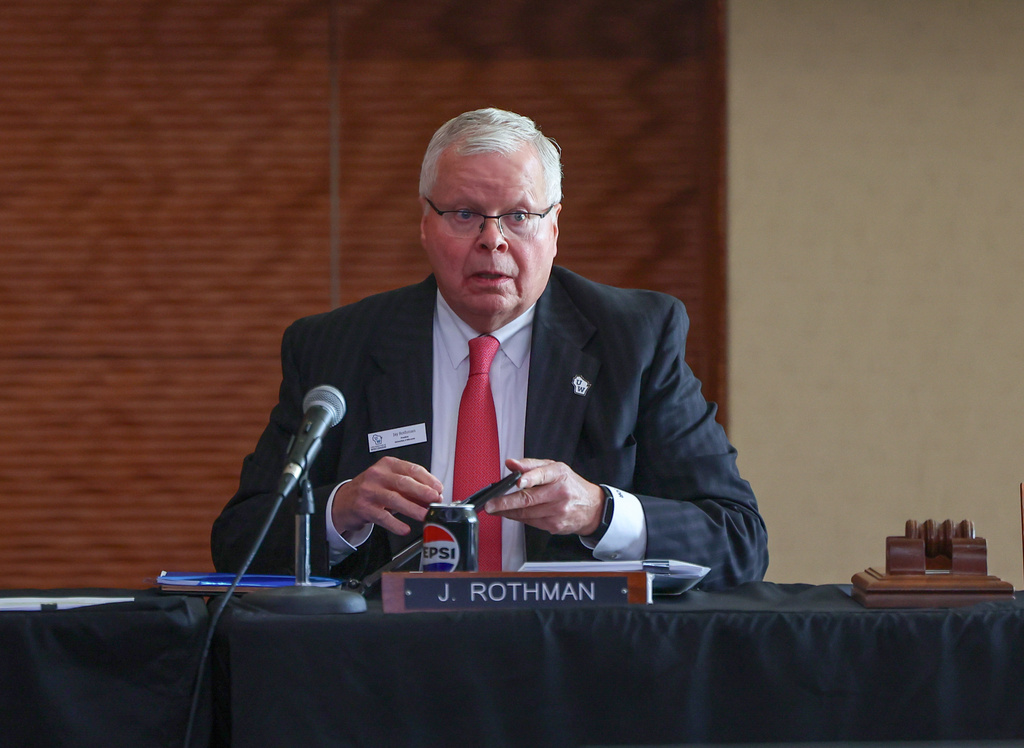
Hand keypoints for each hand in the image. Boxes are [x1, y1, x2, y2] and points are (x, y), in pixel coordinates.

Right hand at [331, 456, 442, 535]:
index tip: (438, 489)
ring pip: (395, 499)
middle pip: (404, 482)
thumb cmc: (371, 490)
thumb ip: (410, 488)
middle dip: (423, 492)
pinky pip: (383, 517)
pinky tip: (405, 529)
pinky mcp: (363, 507)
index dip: (428, 480)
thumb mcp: (389, 482)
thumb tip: (432, 497)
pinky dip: (396, 524)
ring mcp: (369, 491)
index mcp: (387, 465)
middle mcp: (377, 475)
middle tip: (435, 501)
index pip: (411, 469)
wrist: (344, 501)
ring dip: (413, 509)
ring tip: (425, 516)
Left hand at [486, 457, 604, 535]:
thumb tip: (511, 463)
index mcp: (559, 474)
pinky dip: (518, 518)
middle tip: (491, 504)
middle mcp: (560, 492)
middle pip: (529, 499)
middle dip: (506, 503)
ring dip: (507, 512)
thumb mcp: (554, 468)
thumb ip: (530, 465)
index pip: (543, 474)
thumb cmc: (571, 485)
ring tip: (495, 508)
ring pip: (526, 513)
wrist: (592, 508)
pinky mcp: (555, 525)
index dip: (530, 478)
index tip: (518, 482)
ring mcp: (558, 511)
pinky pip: (530, 522)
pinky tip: (511, 514)